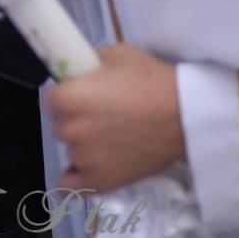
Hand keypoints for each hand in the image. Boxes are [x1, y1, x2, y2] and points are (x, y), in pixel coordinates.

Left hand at [46, 45, 184, 192]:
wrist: (186, 113)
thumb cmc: (154, 80)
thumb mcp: (121, 54)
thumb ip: (90, 61)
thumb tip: (78, 70)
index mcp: (68, 97)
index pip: (51, 98)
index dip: (70, 93)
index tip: (88, 94)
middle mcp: (68, 129)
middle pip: (61, 124)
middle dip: (78, 117)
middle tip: (108, 112)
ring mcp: (81, 158)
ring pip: (71, 149)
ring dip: (86, 142)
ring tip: (117, 135)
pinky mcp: (96, 181)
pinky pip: (68, 184)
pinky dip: (77, 176)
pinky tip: (91, 164)